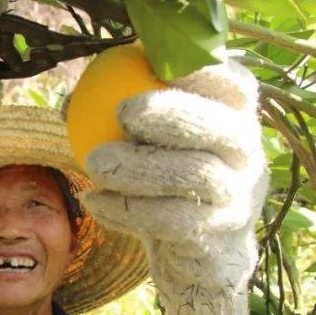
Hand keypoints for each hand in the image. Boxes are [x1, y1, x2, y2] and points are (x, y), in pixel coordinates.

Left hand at [80, 60, 268, 314]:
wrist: (205, 254)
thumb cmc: (170, 179)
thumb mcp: (155, 143)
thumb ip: (122, 118)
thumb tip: (68, 103)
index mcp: (237, 116)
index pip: (233, 84)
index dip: (201, 69)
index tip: (153, 60)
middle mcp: (247, 152)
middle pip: (219, 126)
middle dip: (171, 113)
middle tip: (123, 110)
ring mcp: (238, 195)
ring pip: (194, 175)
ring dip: (139, 166)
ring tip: (94, 161)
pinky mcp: (217, 234)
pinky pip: (170, 221)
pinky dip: (126, 210)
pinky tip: (93, 201)